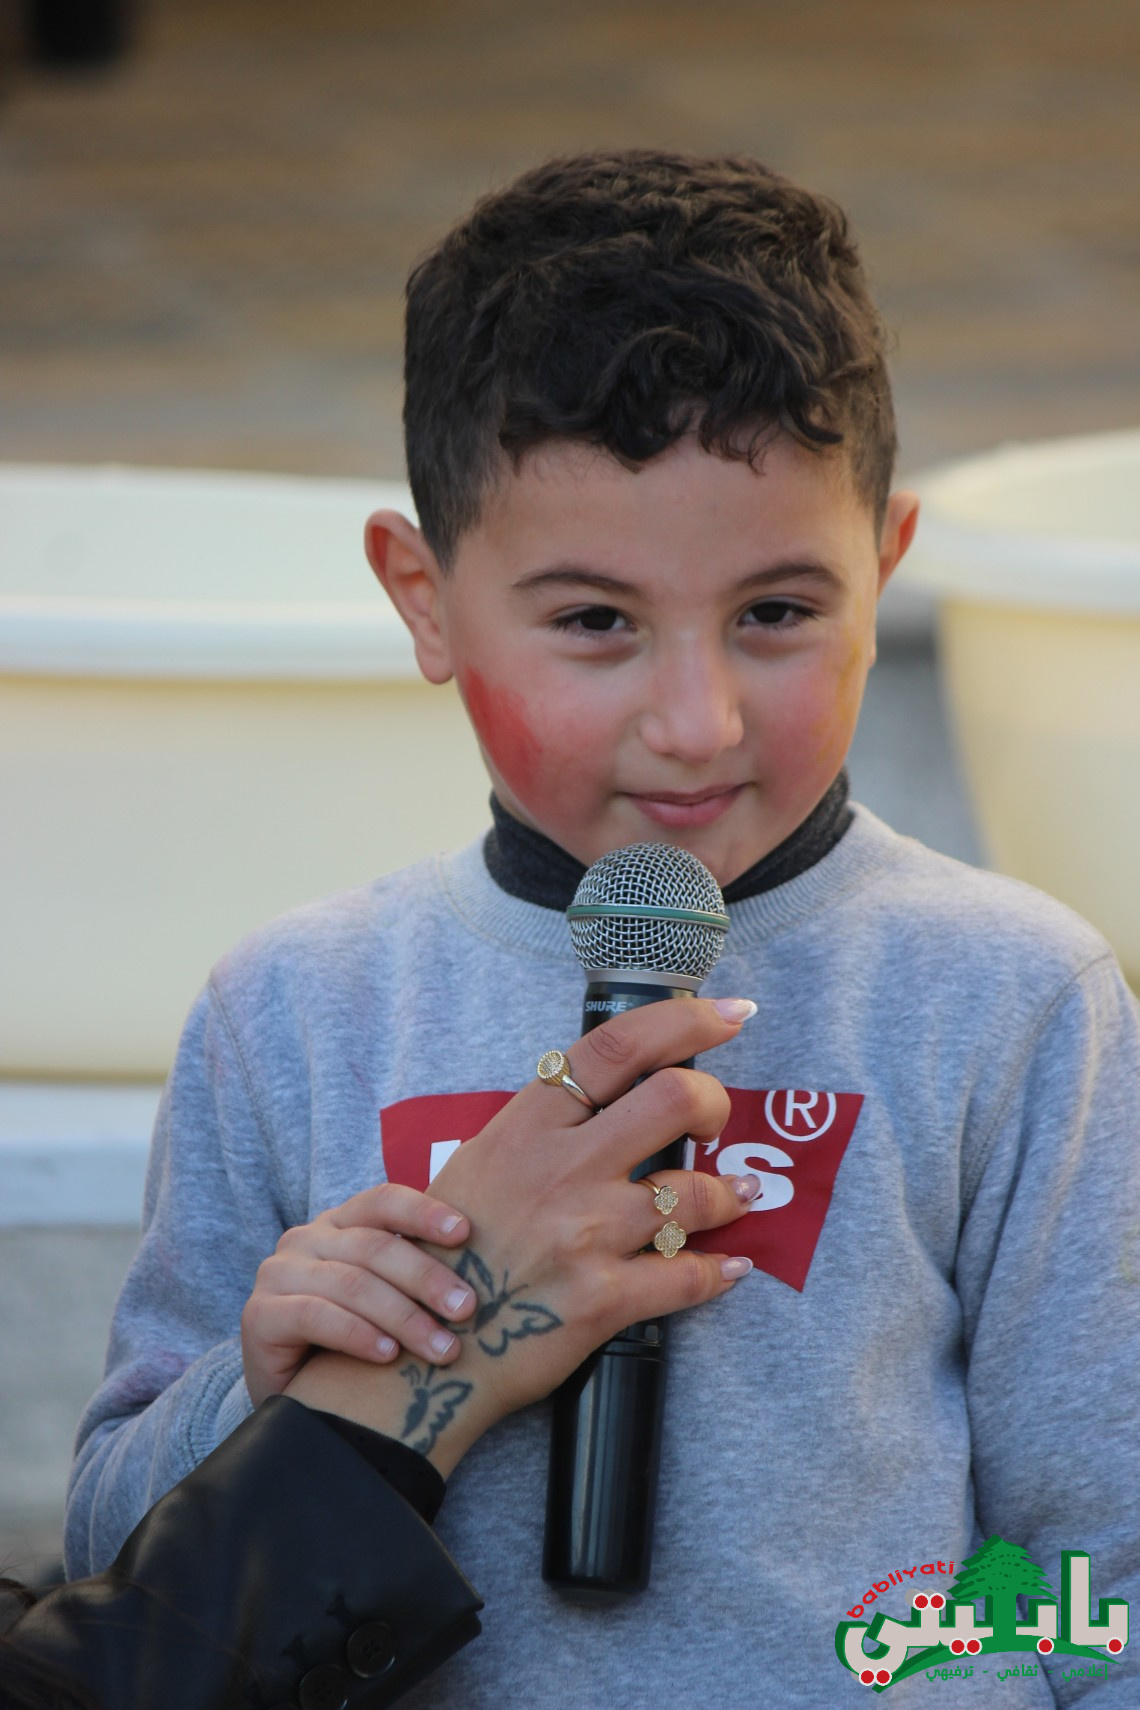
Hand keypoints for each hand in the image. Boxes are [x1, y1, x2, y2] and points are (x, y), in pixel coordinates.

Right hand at [241, 1184, 477, 1405]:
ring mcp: (278, 1274)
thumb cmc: (355, 1340)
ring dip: (403, 1316)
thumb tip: (491, 1256)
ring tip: (441, 1347)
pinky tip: (388, 1355)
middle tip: (468, 1309)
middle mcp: (307, 1239)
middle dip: (427, 1277)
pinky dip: (357, 1334)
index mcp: (341, 1223)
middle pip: (374, 1246)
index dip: (424, 1212)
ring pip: (351, 1283)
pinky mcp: (260, 1315)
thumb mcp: (386, 1297)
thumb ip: (416, 1272)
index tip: (466, 1233)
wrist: (295, 1395)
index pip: (383, 1201)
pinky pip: (315, 1315)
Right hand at [288, 996, 756, 1470]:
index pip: (616, 1046)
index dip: (685, 1020)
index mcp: (529, 1126)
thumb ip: (548, 1122)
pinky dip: (723, 1269)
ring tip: (737, 1195)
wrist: (427, 1347)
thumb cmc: (458, 1249)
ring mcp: (584, 1235)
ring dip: (730, 1194)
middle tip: (714, 1120)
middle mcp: (560, 1171)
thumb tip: (618, 1084)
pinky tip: (732, 1264)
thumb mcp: (485, 1161)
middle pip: (673, 1098)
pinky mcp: (602, 1300)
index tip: (729, 1013)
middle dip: (714, 1103)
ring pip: (696, 1192)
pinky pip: (691, 1276)